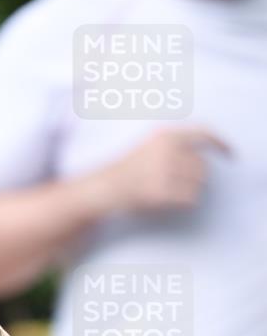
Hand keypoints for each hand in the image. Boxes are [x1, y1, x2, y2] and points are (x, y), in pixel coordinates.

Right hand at [104, 128, 230, 213]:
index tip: (230, 154)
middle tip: (180, 183)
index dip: (220, 143)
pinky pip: (190, 198)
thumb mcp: (150, 145)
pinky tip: (172, 201)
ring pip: (198, 182)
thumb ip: (175, 145)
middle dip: (197, 176)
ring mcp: (162, 171)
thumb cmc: (129, 169)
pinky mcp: (161, 192)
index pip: (202, 133)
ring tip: (173, 192)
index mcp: (165, 135)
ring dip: (191, 190)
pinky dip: (186, 202)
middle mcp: (165, 150)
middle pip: (202, 165)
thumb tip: (204, 160)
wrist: (105, 187)